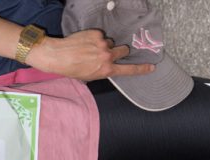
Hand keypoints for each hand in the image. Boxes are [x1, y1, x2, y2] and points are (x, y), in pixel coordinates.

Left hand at [26, 29, 154, 80]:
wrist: (58, 56)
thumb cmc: (71, 69)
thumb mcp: (88, 76)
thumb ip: (101, 71)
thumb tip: (106, 67)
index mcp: (106, 70)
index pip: (129, 70)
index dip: (141, 69)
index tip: (151, 67)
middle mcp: (107, 57)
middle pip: (123, 50)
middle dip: (118, 51)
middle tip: (107, 53)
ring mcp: (102, 44)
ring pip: (110, 42)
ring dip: (104, 45)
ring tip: (89, 49)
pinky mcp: (96, 34)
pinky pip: (101, 35)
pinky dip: (94, 38)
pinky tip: (84, 42)